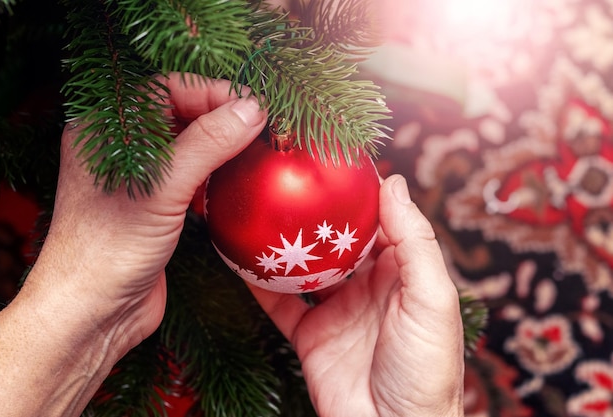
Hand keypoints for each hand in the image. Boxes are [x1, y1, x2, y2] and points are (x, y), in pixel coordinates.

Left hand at [0, 73, 266, 416]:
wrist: (92, 314)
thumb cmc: (110, 246)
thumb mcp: (162, 188)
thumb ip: (208, 143)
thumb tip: (252, 109)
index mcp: (106, 128)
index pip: (167, 88)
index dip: (212, 93)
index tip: (254, 107)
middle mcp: (122, 147)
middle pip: (182, 114)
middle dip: (223, 119)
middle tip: (264, 129)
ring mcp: (140, 178)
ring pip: (190, 146)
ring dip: (224, 147)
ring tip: (259, 150)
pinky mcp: (156, 206)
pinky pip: (192, 177)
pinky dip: (216, 175)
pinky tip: (238, 181)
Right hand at [249, 175, 463, 416]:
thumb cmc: (426, 370)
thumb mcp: (431, 300)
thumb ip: (414, 243)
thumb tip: (393, 183)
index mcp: (401, 272)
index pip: (380, 220)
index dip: (360, 190)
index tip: (335, 159)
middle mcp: (367, 285)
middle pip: (337, 239)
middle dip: (317, 211)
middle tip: (289, 175)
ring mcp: (336, 309)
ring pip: (306, 267)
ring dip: (286, 243)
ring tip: (260, 209)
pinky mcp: (309, 334)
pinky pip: (280, 303)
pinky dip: (260, 284)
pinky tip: (242, 259)